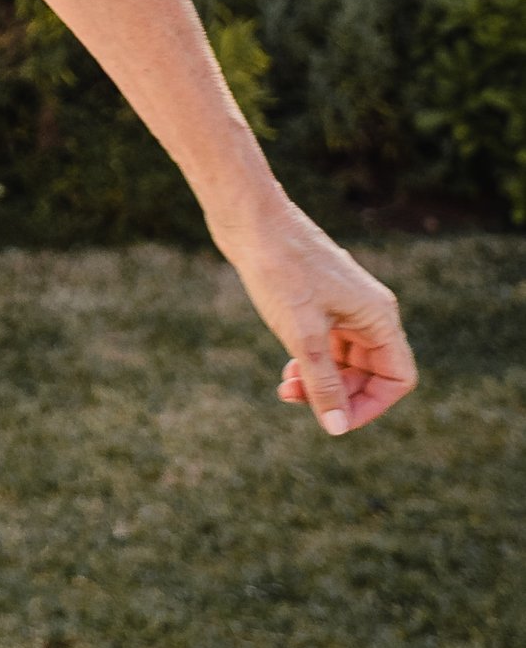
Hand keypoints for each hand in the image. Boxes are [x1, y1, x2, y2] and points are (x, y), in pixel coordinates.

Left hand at [219, 196, 416, 435]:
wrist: (249, 220)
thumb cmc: (280, 270)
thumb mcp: (301, 334)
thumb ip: (322, 382)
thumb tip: (336, 428)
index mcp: (378, 317)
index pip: (397, 378)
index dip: (371, 405)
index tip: (334, 419)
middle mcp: (369, 312)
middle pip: (371, 373)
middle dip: (338, 395)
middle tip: (296, 399)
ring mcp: (345, 306)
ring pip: (346, 361)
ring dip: (320, 381)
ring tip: (285, 388)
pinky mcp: (320, 301)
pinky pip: (327, 345)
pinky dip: (311, 363)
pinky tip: (287, 372)